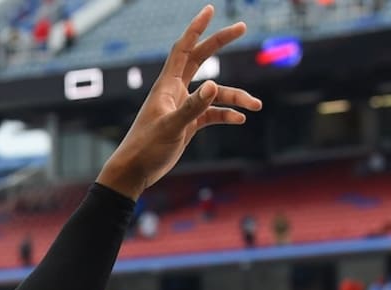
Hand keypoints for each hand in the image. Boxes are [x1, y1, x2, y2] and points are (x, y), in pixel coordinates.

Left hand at [97, 5, 261, 200]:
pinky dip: (226, 115)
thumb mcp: (171, 127)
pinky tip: (240, 120)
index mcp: (166, 86)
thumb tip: (214, 85)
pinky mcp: (187, 125)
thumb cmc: (146, 148)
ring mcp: (182, 107)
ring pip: (214, 93)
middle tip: (242, 26)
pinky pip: (211, 114)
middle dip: (220, 42)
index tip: (210, 9)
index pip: (183, 49)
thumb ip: (193, 107)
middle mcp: (175, 92)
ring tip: (256, 106)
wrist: (135, 172)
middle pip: (200, 59)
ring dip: (235, 97)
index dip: (196, 28)